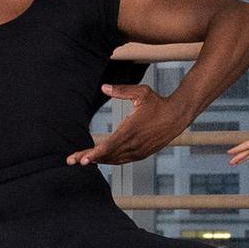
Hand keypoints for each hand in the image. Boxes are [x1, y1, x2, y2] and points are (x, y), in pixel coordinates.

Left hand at [73, 81, 187, 167]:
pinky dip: (109, 160)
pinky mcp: (142, 154)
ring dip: (98, 160)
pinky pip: (122, 160)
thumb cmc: (158, 102)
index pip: (109, 146)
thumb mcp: (141, 92)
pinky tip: (99, 159)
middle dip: (88, 158)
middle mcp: (134, 144)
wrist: (177, 116)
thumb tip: (103, 87)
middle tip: (71, 160)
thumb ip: (121, 90)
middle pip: (107, 156)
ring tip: (81, 159)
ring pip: (114, 160)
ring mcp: (138, 151)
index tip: (82, 159)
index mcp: (131, 131)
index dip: (94, 154)